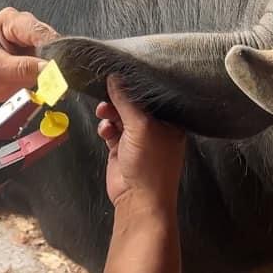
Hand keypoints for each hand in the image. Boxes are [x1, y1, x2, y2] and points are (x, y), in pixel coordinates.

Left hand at [0, 7, 59, 104]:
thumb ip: (23, 69)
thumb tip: (50, 70)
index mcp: (11, 20)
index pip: (40, 32)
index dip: (52, 51)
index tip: (58, 70)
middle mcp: (25, 26)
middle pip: (52, 41)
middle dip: (55, 61)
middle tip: (57, 80)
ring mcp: (33, 40)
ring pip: (56, 53)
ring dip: (56, 70)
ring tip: (52, 84)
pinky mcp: (39, 55)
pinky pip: (53, 64)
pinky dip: (53, 75)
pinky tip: (51, 85)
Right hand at [97, 75, 186, 207]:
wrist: (138, 200)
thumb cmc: (149, 163)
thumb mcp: (140, 127)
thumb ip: (126, 101)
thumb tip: (114, 77)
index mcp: (170, 123)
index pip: (153, 97)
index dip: (137, 86)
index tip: (121, 72)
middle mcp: (155, 129)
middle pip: (134, 105)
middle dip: (119, 100)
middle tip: (106, 93)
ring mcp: (138, 140)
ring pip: (120, 117)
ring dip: (110, 113)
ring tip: (103, 113)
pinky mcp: (121, 149)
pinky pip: (112, 130)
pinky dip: (106, 127)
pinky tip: (105, 130)